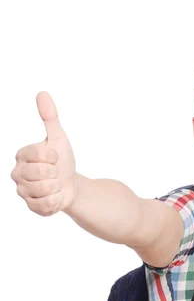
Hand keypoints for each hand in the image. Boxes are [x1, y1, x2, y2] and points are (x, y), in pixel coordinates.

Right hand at [11, 91, 76, 215]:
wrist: (70, 185)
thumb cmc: (61, 160)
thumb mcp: (58, 138)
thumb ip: (50, 117)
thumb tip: (42, 93)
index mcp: (21, 155)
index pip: (43, 155)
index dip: (55, 157)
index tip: (54, 158)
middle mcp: (17, 173)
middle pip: (44, 174)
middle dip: (57, 174)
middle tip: (55, 174)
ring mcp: (22, 191)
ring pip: (46, 190)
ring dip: (58, 188)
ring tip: (55, 185)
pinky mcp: (31, 207)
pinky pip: (47, 205)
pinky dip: (57, 201)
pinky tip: (55, 196)